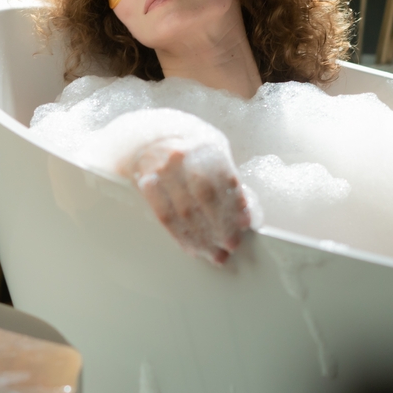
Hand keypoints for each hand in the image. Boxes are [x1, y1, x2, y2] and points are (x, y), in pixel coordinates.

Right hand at [122, 137, 250, 264]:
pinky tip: (191, 247)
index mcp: (205, 146)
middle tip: (231, 244)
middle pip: (204, 198)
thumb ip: (228, 175)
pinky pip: (164, 216)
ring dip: (201, 238)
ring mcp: (162, 171)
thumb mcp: (213, 147)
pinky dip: (180, 236)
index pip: (224, 179)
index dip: (236, 205)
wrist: (149, 137)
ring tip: (214, 254)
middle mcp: (182, 157)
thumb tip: (246, 209)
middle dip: (220, 226)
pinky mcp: (146, 184)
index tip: (245, 225)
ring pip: (183, 212)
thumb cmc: (189, 147)